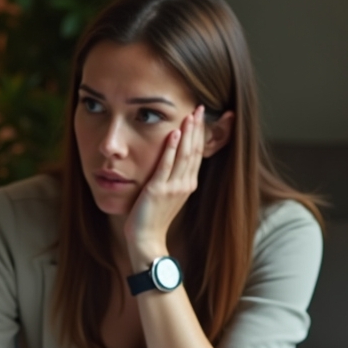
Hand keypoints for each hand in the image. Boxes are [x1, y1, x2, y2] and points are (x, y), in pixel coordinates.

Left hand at [124, 105, 207, 267]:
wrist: (147, 239)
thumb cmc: (153, 218)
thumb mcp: (168, 195)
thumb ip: (172, 178)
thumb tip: (172, 160)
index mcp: (188, 184)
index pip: (197, 153)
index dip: (200, 134)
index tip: (201, 116)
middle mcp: (185, 184)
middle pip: (194, 150)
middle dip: (197, 128)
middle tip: (200, 107)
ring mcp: (173, 187)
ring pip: (183, 155)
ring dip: (187, 133)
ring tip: (190, 114)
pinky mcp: (158, 190)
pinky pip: (166, 165)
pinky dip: (170, 148)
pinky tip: (173, 132)